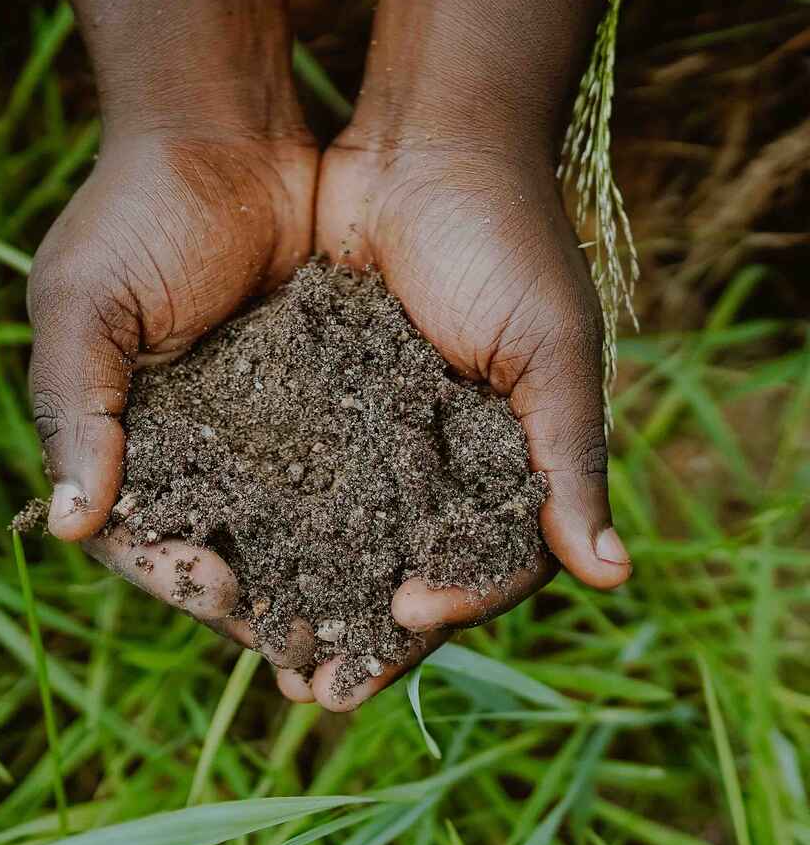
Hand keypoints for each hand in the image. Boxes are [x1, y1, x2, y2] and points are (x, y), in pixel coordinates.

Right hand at [28, 130, 318, 666]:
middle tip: (308, 658)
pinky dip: (369, 519)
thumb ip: (76, 409)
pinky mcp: (328, 403)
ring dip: (324, 586)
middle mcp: (198, 452)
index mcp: (127, 443)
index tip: (222, 590)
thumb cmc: (138, 214)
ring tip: (363, 631)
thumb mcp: (85, 305)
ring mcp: (266, 433)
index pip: (143, 539)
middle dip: (264, 610)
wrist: (228, 138)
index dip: (177, 575)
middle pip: (227, 555)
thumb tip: (65, 525)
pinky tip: (399, 553)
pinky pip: (348, 477)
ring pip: (293, 533)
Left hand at [290, 136, 630, 709]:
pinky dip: (265, 520)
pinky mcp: (313, 395)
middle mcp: (432, 461)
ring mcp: (370, 432)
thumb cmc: (509, 245)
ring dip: (304, 597)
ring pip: (335, 537)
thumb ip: (571, 462)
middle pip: (396, 569)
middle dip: (357, 634)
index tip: (396, 634)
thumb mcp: (552, 354)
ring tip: (263, 649)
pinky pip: (287, 472)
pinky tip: (231, 558)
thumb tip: (613, 576)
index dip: (444, 613)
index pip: (475, 568)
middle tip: (313, 694)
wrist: (430, 150)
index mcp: (498, 465)